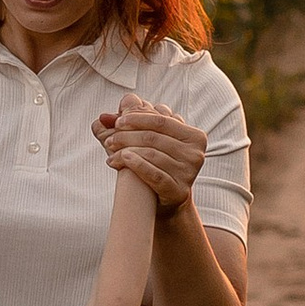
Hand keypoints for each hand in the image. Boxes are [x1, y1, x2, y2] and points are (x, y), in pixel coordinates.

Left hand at [93, 92, 205, 212]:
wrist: (166, 200)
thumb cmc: (158, 164)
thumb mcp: (152, 140)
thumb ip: (137, 120)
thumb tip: (118, 105)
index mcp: (194, 136)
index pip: (161, 120)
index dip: (137, 118)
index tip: (117, 121)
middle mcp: (195, 153)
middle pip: (154, 137)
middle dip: (127, 136)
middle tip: (109, 139)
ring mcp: (188, 173)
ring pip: (151, 154)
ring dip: (124, 151)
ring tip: (110, 152)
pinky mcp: (178, 190)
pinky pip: (153, 174)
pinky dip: (133, 164)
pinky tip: (116, 161)